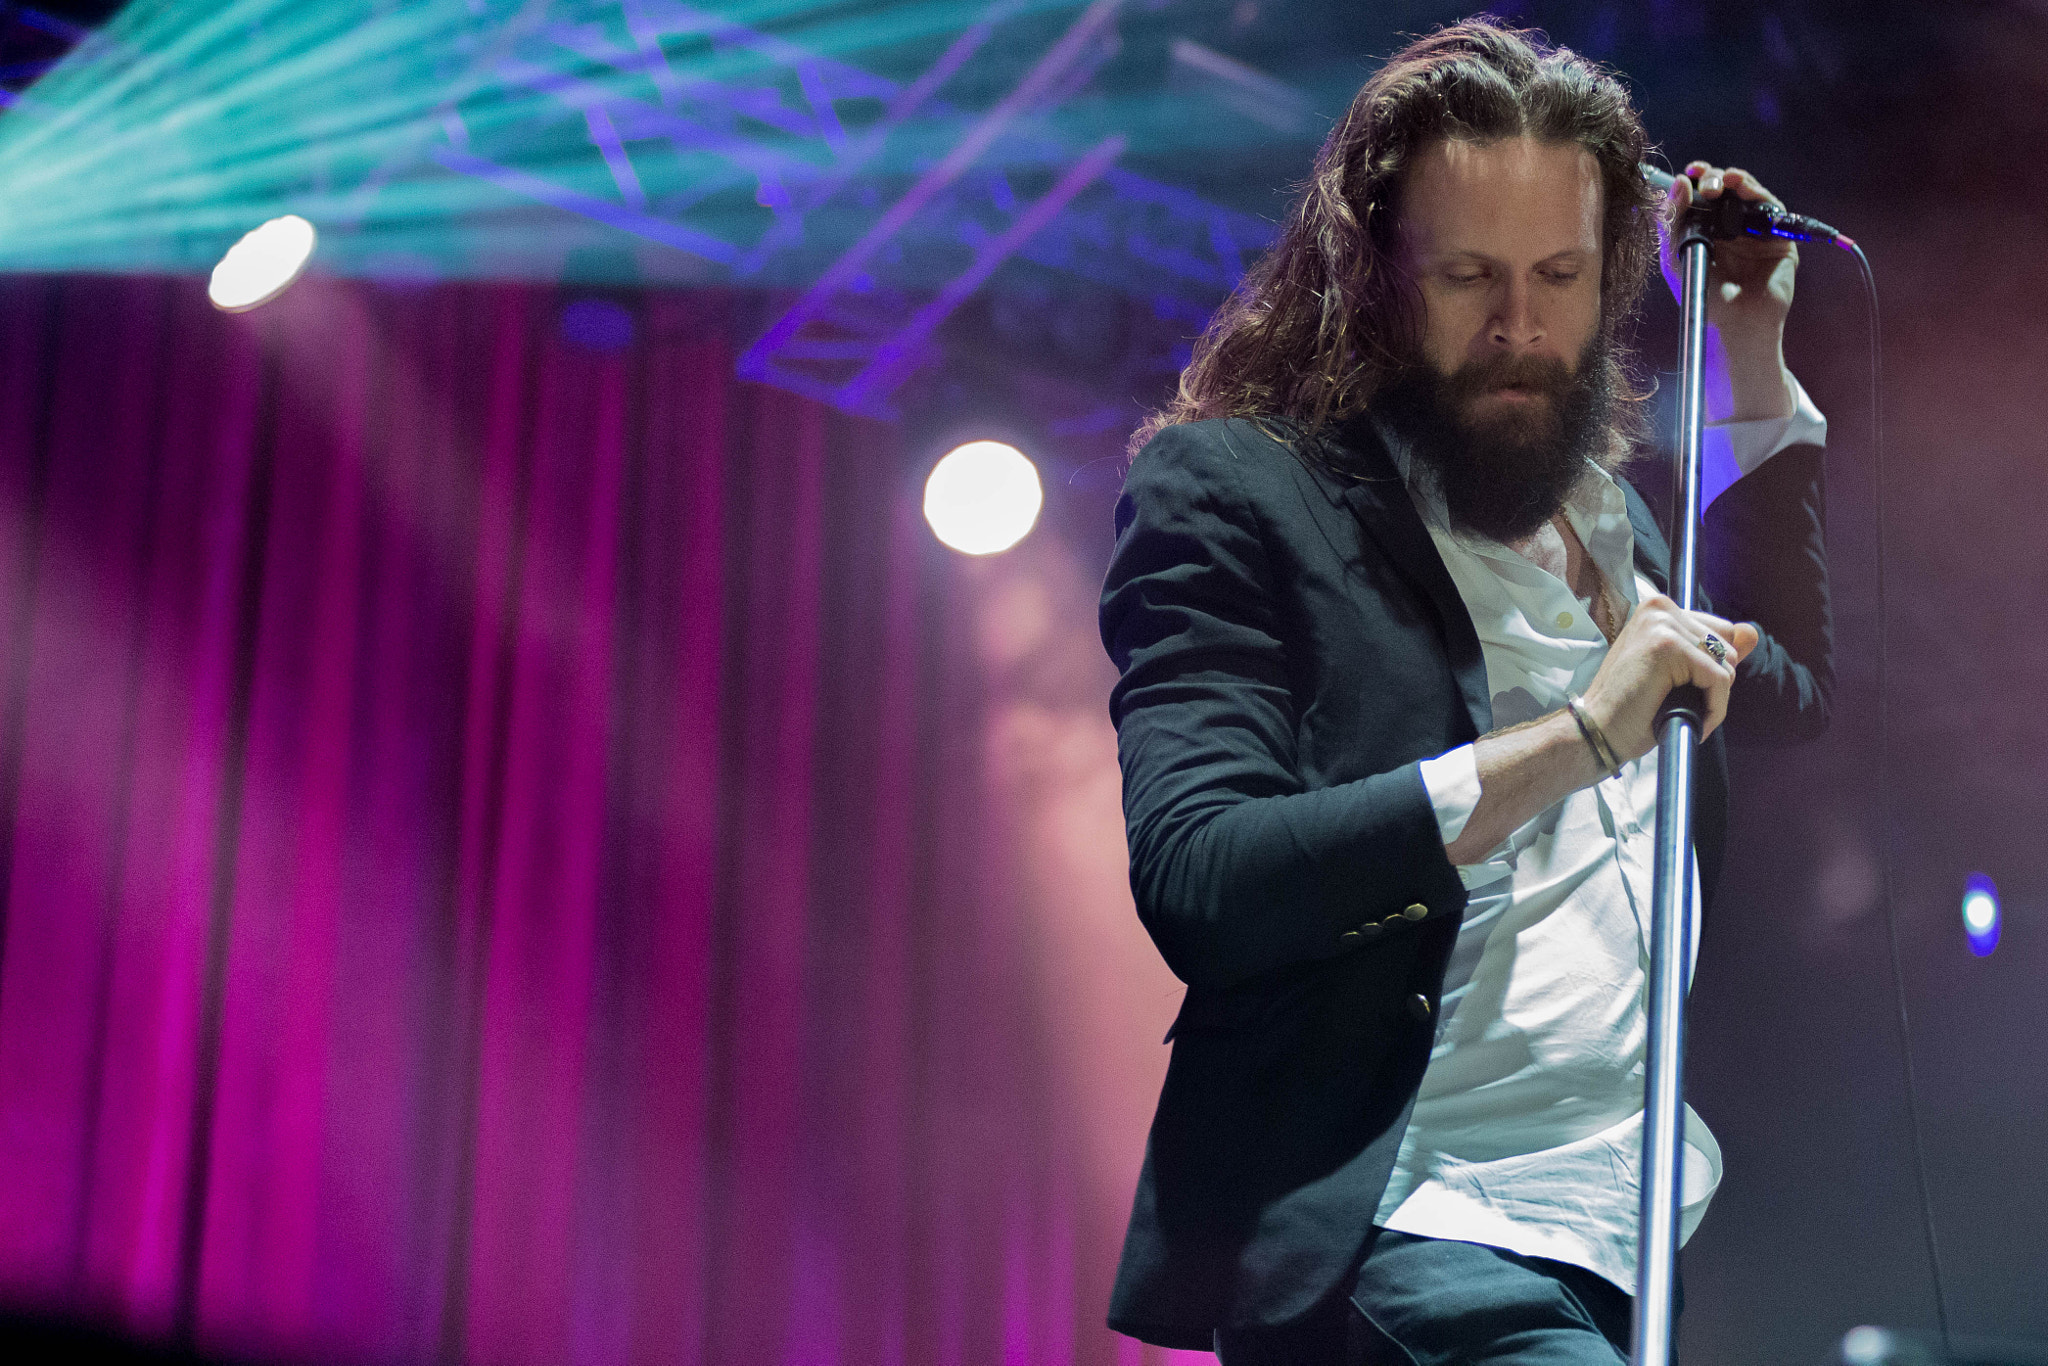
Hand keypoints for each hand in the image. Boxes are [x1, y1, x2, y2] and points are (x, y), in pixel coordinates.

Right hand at [1579, 594, 1759, 759]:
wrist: (1599, 731)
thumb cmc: (1634, 706)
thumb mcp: (1681, 673)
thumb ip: (1718, 650)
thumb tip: (1751, 630)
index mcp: (1659, 608)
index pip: (1720, 631)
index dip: (1709, 668)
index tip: (1678, 687)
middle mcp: (1660, 607)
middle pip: (1727, 646)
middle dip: (1711, 682)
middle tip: (1674, 700)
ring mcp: (1662, 624)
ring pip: (1726, 664)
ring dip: (1711, 698)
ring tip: (1677, 710)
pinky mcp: (1668, 647)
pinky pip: (1719, 680)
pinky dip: (1712, 708)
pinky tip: (1685, 717)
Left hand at [1659, 162, 1798, 419]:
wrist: (1733, 324)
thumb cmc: (1702, 296)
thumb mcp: (1676, 256)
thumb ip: (1672, 221)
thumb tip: (1679, 182)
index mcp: (1704, 231)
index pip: (1700, 197)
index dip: (1695, 181)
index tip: (1687, 173)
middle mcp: (1730, 228)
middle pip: (1724, 190)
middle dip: (1713, 179)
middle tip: (1705, 183)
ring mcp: (1755, 232)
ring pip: (1748, 193)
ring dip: (1735, 181)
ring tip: (1722, 182)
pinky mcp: (1779, 238)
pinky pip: (1771, 208)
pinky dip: (1757, 194)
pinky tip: (1742, 191)